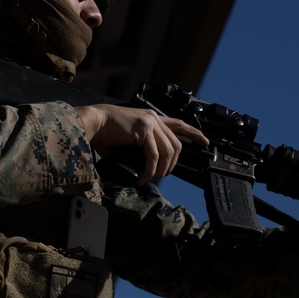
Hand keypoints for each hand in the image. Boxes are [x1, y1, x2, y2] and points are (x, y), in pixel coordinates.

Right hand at [75, 103, 208, 184]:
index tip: (205, 142)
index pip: (179, 124)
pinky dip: (150, 170)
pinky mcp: (143, 129)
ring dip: (160, 170)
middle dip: (171, 166)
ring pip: (167, 152)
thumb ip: (142, 150)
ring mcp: (150, 122)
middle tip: (160, 177)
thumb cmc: (105, 134)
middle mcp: (153, 118)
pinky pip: (154, 156)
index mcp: (151, 119)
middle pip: (176, 145)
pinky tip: (143, 178)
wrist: (93, 124)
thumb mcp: (129, 142)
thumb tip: (148, 169)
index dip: (194, 133)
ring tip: (150, 179)